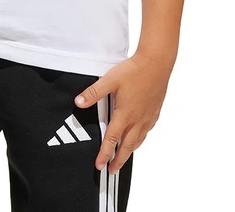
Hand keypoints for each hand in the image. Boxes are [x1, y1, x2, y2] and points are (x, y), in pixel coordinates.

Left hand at [74, 52, 172, 173]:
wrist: (156, 64)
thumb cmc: (134, 70)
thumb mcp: (110, 80)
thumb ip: (93, 92)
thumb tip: (78, 102)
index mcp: (125, 114)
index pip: (112, 139)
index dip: (104, 154)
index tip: (99, 165)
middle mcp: (137, 119)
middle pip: (127, 146)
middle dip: (118, 160)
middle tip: (111, 170)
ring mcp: (148, 117)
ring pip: (138, 140)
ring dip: (129, 151)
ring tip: (124, 157)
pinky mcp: (155, 111)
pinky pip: (147, 131)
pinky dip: (140, 138)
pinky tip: (139, 136)